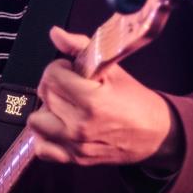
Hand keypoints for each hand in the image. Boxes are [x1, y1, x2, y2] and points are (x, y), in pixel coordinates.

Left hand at [27, 25, 175, 165]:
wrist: (156, 134)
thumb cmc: (136, 101)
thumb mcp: (113, 69)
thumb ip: (79, 48)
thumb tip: (55, 33)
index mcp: (91, 101)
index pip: (51, 75)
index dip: (60, 67)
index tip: (71, 69)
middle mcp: (79, 125)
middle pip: (44, 95)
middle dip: (55, 85)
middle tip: (72, 85)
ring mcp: (75, 145)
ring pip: (36, 121)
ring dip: (47, 110)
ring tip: (65, 105)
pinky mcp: (75, 159)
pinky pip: (41, 148)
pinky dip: (45, 137)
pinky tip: (59, 126)